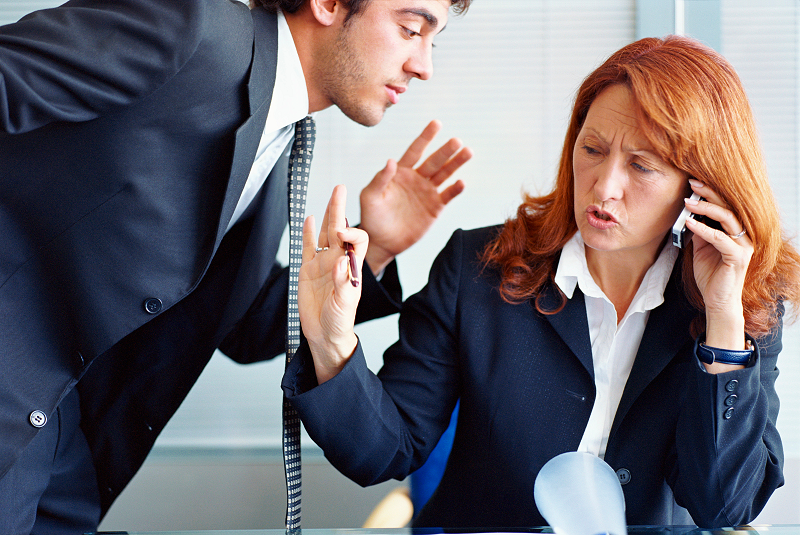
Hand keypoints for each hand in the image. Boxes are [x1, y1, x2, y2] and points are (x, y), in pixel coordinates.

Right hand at [299, 185, 367, 383]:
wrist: (325, 335)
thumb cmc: (340, 322)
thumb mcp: (344, 305)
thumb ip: (342, 284)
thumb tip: (341, 260)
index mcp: (352, 268)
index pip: (357, 241)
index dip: (351, 233)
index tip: (341, 234)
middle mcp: (339, 262)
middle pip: (341, 229)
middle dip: (340, 209)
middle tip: (340, 188)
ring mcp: (323, 264)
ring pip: (325, 234)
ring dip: (328, 215)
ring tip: (331, 195)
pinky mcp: (308, 271)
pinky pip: (308, 247)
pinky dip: (308, 233)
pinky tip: (309, 219)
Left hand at [359, 120, 472, 273]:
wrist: (381, 241)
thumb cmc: (372, 216)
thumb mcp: (370, 196)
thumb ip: (380, 179)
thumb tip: (391, 161)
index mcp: (401, 172)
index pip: (415, 151)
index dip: (425, 137)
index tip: (437, 123)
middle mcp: (417, 179)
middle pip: (434, 161)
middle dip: (445, 151)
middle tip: (456, 141)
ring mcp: (427, 192)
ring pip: (445, 174)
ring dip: (456, 164)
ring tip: (468, 152)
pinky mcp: (435, 208)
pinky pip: (447, 196)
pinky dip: (455, 189)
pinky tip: (461, 182)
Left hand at [684, 179, 752, 361]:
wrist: (716, 300)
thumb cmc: (710, 274)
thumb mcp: (701, 248)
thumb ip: (699, 231)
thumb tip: (689, 215)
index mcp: (736, 232)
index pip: (726, 206)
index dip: (710, 194)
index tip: (693, 183)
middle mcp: (743, 236)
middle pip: (729, 208)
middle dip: (709, 194)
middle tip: (692, 184)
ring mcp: (743, 247)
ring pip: (728, 219)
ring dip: (707, 208)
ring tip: (689, 202)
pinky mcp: (737, 258)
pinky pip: (720, 239)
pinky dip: (704, 229)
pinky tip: (690, 223)